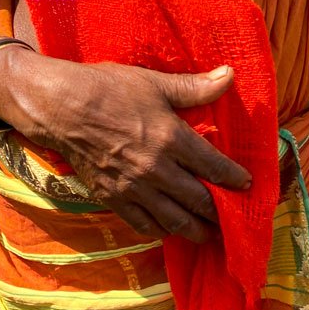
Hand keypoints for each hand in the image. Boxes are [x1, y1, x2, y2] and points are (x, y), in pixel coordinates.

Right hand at [0, 51, 250, 243]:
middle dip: (219, 212)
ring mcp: (134, 188)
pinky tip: (171, 230)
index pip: (213, 167)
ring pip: (175, 220)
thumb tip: (230, 75)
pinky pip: (145, 225)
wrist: (61, 107)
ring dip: (196, 229)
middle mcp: (157, 169)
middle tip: (233, 218)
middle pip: (198, 200)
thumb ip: (194, 87)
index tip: (247, 185)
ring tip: (209, 234)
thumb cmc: (109, 88)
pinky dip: (163, 231)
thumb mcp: (154, 82)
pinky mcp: (114, 199)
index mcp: (171, 138)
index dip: (234, 179)